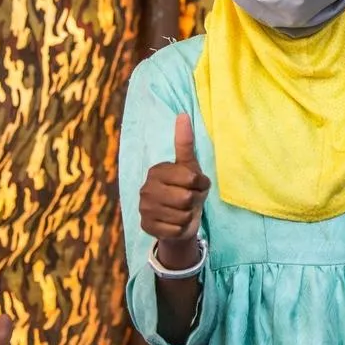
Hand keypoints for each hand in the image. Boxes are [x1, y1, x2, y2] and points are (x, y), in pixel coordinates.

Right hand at [138, 114, 209, 268]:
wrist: (180, 220)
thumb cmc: (187, 189)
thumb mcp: (190, 166)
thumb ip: (185, 143)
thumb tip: (183, 115)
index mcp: (157, 171)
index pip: (191, 178)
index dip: (200, 184)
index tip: (196, 183)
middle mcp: (146, 188)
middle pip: (186, 198)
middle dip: (194, 201)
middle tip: (190, 200)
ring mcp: (144, 209)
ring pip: (181, 215)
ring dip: (188, 215)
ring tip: (183, 211)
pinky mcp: (146, 227)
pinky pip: (175, 230)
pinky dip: (181, 229)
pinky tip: (175, 223)